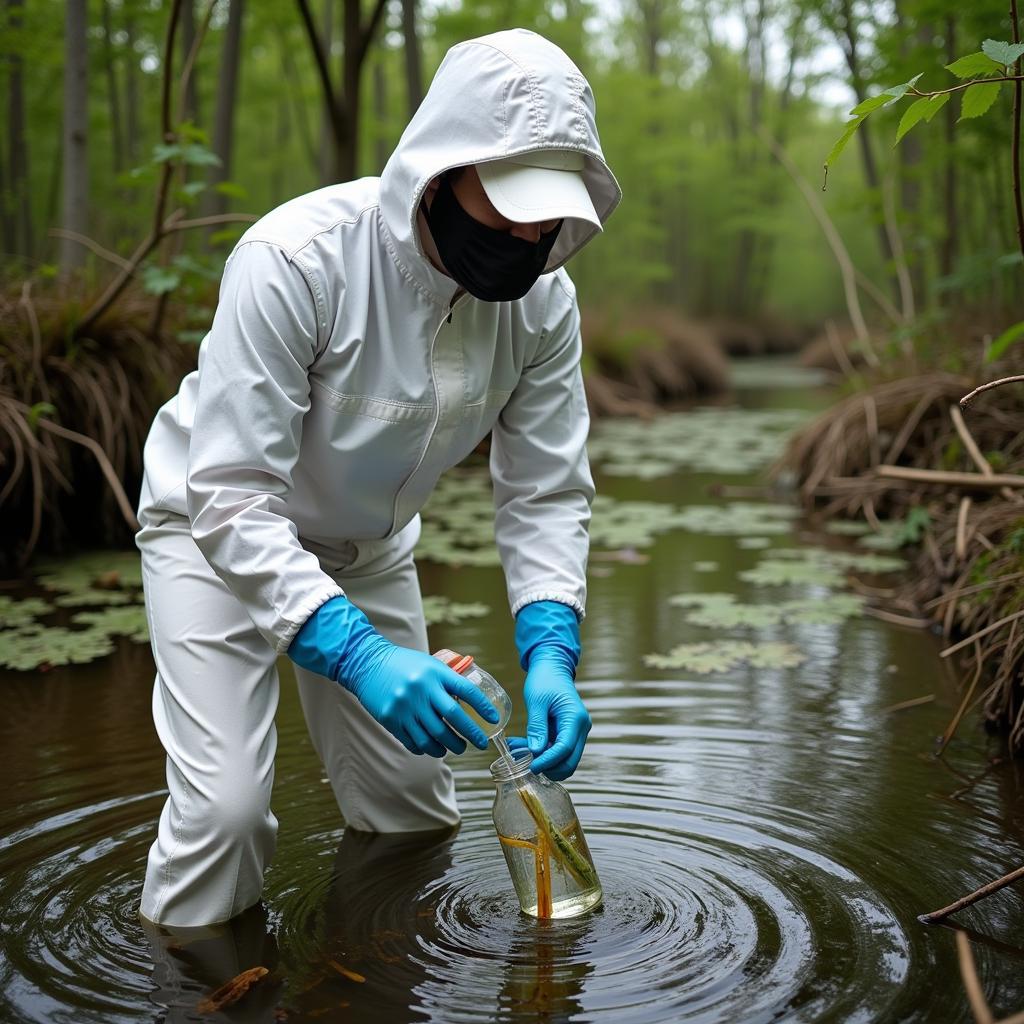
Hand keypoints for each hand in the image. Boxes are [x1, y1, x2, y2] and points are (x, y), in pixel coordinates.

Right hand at [289, 596, 498, 755]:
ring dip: (449, 746)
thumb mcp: (429, 664)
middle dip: (471, 734)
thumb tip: (470, 699)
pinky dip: (427, 748)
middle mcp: (422, 689)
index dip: (482, 707)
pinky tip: (434, 748)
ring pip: (434, 735)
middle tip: (480, 743)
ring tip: (458, 748)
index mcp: (435, 672)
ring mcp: (405, 706)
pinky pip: (414, 741)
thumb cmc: (404, 664)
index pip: (466, 691)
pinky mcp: (391, 719)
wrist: (367, 663)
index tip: (493, 719)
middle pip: (453, 717)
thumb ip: (447, 680)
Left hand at [511, 600, 590, 779]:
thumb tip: (536, 751)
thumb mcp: (537, 701)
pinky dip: (542, 752)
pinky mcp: (568, 732)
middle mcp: (581, 727)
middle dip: (548, 767)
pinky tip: (522, 746)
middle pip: (570, 762)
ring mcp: (576, 731)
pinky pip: (557, 750)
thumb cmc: (544, 679)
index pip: (564, 749)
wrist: (552, 666)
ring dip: (543, 761)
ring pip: (563, 759)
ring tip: (517, 751)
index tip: (530, 766)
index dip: (547, 761)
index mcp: (575, 718)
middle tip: (525, 763)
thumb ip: (537, 727)